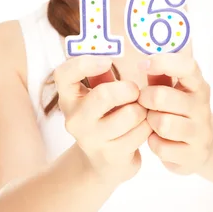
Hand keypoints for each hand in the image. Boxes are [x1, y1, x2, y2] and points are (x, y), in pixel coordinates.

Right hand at [54, 55, 151, 185]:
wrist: (104, 164)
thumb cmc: (105, 117)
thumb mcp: (99, 94)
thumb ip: (102, 74)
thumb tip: (112, 47)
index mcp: (69, 98)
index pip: (64, 74)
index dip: (85, 63)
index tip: (107, 60)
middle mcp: (75, 119)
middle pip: (104, 94)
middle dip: (128, 89)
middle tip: (135, 91)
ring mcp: (92, 139)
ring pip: (131, 114)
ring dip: (143, 109)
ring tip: (140, 111)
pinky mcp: (112, 155)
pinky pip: (141, 132)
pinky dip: (148, 126)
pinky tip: (143, 127)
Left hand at [137, 53, 212, 174]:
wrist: (198, 147)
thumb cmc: (177, 111)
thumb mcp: (171, 90)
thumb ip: (160, 76)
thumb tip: (145, 63)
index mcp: (198, 86)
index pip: (188, 67)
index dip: (163, 62)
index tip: (142, 65)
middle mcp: (202, 107)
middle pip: (161, 96)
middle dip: (144, 99)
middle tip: (143, 103)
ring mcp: (201, 132)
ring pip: (162, 124)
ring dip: (150, 123)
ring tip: (152, 122)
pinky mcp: (194, 155)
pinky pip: (161, 147)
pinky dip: (153, 144)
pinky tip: (158, 140)